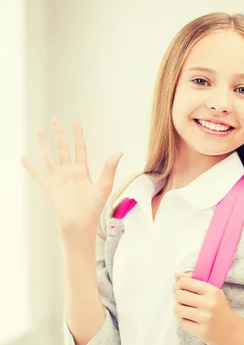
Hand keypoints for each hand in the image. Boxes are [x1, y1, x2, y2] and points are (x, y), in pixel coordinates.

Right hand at [21, 118, 122, 236]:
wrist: (79, 224)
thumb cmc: (93, 209)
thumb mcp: (104, 186)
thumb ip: (109, 168)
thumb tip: (119, 151)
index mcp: (82, 171)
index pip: (79, 148)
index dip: (77, 136)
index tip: (75, 123)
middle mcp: (69, 172)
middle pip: (62, 148)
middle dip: (58, 134)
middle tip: (54, 120)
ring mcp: (58, 179)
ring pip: (49, 157)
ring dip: (43, 144)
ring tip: (39, 131)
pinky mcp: (48, 186)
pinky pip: (37, 174)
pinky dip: (29, 166)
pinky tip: (23, 158)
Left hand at [173, 271, 239, 344]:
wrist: (234, 332)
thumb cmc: (221, 310)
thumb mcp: (213, 293)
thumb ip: (195, 282)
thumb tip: (176, 274)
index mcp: (212, 291)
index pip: (185, 282)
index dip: (179, 285)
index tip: (182, 289)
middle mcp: (209, 303)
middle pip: (179, 295)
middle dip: (179, 298)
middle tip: (185, 302)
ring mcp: (205, 318)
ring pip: (178, 309)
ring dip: (180, 310)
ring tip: (188, 312)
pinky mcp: (202, 331)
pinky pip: (182, 323)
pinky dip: (185, 322)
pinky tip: (193, 321)